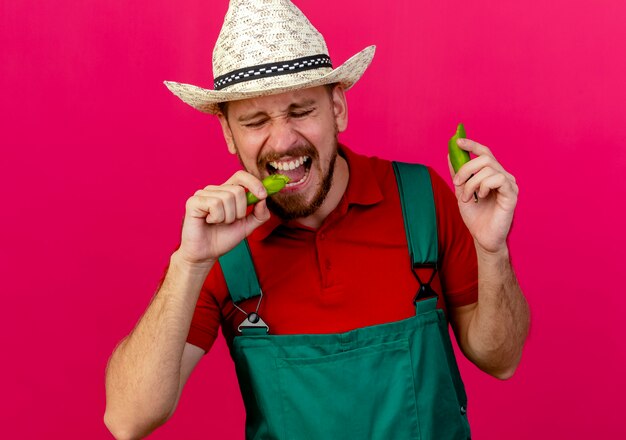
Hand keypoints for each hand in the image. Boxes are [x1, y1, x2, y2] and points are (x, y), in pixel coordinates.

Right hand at [177, 170, 270, 266]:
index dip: (254, 182)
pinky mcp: (193, 202)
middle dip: (239, 211)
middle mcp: (214, 190)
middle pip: (238, 190)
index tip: (263, 195)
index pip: (241, 176)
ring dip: (227, 217)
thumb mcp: (247, 226)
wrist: (206, 254)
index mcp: (226, 191)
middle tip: (229, 221)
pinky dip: (217, 217)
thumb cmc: (223, 238)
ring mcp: (203, 194)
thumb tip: (264, 199)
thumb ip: (259, 214)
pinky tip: (209, 221)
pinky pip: (215, 204)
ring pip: (227, 198)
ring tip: (218, 223)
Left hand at [448, 138, 518, 253]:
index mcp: (493, 174)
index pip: (485, 152)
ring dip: (472, 183)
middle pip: (485, 158)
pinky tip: (481, 197)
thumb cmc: (475, 216)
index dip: (472, 145)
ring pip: (488, 169)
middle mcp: (503, 176)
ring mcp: (509, 184)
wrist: (482, 237)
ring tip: (468, 198)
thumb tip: (450, 154)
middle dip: (466, 168)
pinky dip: (484, 186)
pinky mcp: (512, 194)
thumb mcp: (462, 192)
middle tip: (457, 183)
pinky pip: (497, 179)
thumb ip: (458, 174)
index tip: (457, 142)